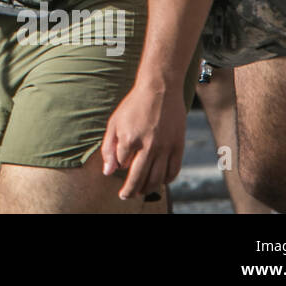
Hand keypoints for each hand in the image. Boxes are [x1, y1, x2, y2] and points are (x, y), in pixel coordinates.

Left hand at [100, 79, 186, 199]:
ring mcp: (165, 147)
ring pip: (157, 178)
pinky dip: (166, 180)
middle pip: (139, 178)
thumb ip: (109, 148)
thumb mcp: (114, 123)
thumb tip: (108, 173)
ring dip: (148, 188)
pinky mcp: (178, 146)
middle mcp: (148, 146)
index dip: (119, 166)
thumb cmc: (134, 105)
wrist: (160, 89)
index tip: (119, 168)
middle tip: (125, 196)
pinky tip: (160, 182)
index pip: (122, 164)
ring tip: (141, 191)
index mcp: (129, 138)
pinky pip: (173, 170)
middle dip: (131, 191)